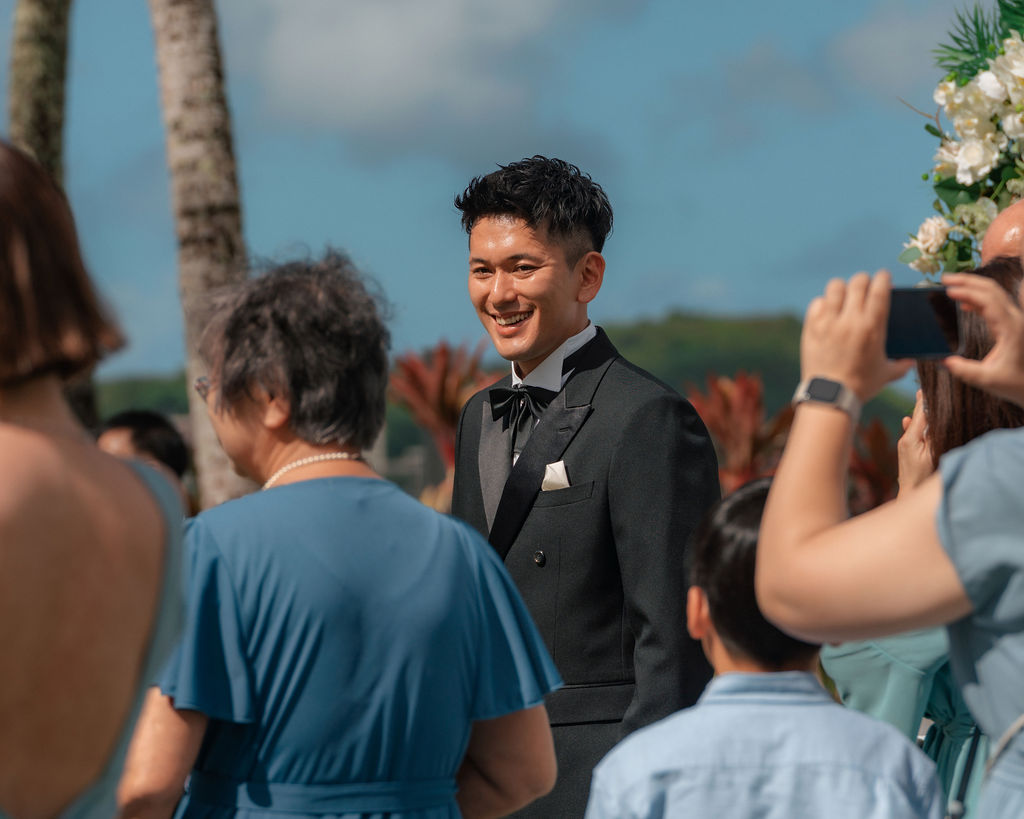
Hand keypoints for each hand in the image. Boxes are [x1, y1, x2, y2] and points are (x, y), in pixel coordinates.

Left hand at [801, 271, 912, 401]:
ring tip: (844, 296)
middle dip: (864, 280)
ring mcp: (828, 322)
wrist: (830, 396)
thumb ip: (902, 364)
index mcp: (873, 326)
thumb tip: (912, 360)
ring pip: (835, 287)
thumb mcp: (887, 374)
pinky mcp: (811, 328)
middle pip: (857, 282)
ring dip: (842, 289)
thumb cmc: (861, 386)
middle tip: (865, 287)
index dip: (882, 278)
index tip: (883, 277)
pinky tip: (828, 311)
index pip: (879, 289)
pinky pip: (816, 303)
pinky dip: (824, 303)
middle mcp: (850, 320)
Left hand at [896, 390, 933, 498]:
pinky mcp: (907, 451)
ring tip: (921, 398)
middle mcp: (905, 439)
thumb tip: (934, 419)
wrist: (909, 492)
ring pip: (914, 424)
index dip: (924, 401)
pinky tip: (908, 419)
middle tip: (924, 389)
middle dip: (921, 404)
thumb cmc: (922, 475)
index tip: (926, 388)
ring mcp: (905, 445)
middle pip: (916, 417)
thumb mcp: (932, 454)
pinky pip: (912, 433)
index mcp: (910, 438)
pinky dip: (915, 424)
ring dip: (919, 413)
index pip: (919, 414)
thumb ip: (933, 436)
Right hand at [943, 272, 1023, 407]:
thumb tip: (945, 361)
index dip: (968, 292)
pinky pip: (993, 303)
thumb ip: (966, 371)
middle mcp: (1014, 320)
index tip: (948, 291)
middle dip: (968, 280)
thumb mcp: (989, 380)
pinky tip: (963, 304)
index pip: (989, 301)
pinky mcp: (1009, 324)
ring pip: (993, 293)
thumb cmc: (1015, 383)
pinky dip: (977, 298)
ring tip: (950, 285)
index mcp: (1010, 328)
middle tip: (944, 278)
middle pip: (991, 289)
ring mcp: (1012, 320)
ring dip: (972, 286)